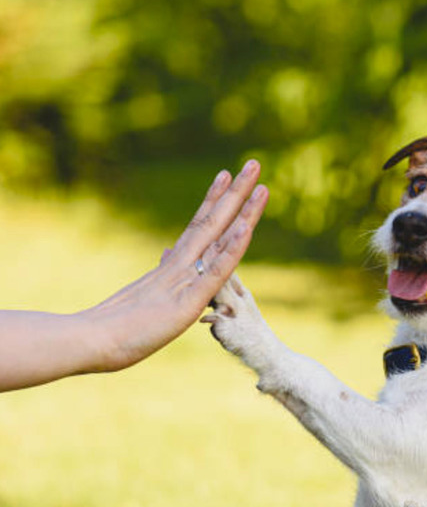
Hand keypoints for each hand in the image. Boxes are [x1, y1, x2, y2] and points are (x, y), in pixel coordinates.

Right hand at [85, 159, 268, 371]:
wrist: (89, 342)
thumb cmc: (112, 329)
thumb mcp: (146, 298)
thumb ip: (161, 276)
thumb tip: (167, 253)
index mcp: (172, 268)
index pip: (200, 228)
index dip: (216, 202)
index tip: (228, 176)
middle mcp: (180, 265)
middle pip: (214, 222)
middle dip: (236, 193)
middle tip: (254, 163)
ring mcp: (184, 280)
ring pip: (219, 236)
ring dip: (242, 208)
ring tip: (256, 176)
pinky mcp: (188, 300)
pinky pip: (215, 271)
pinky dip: (232, 249)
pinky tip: (247, 227)